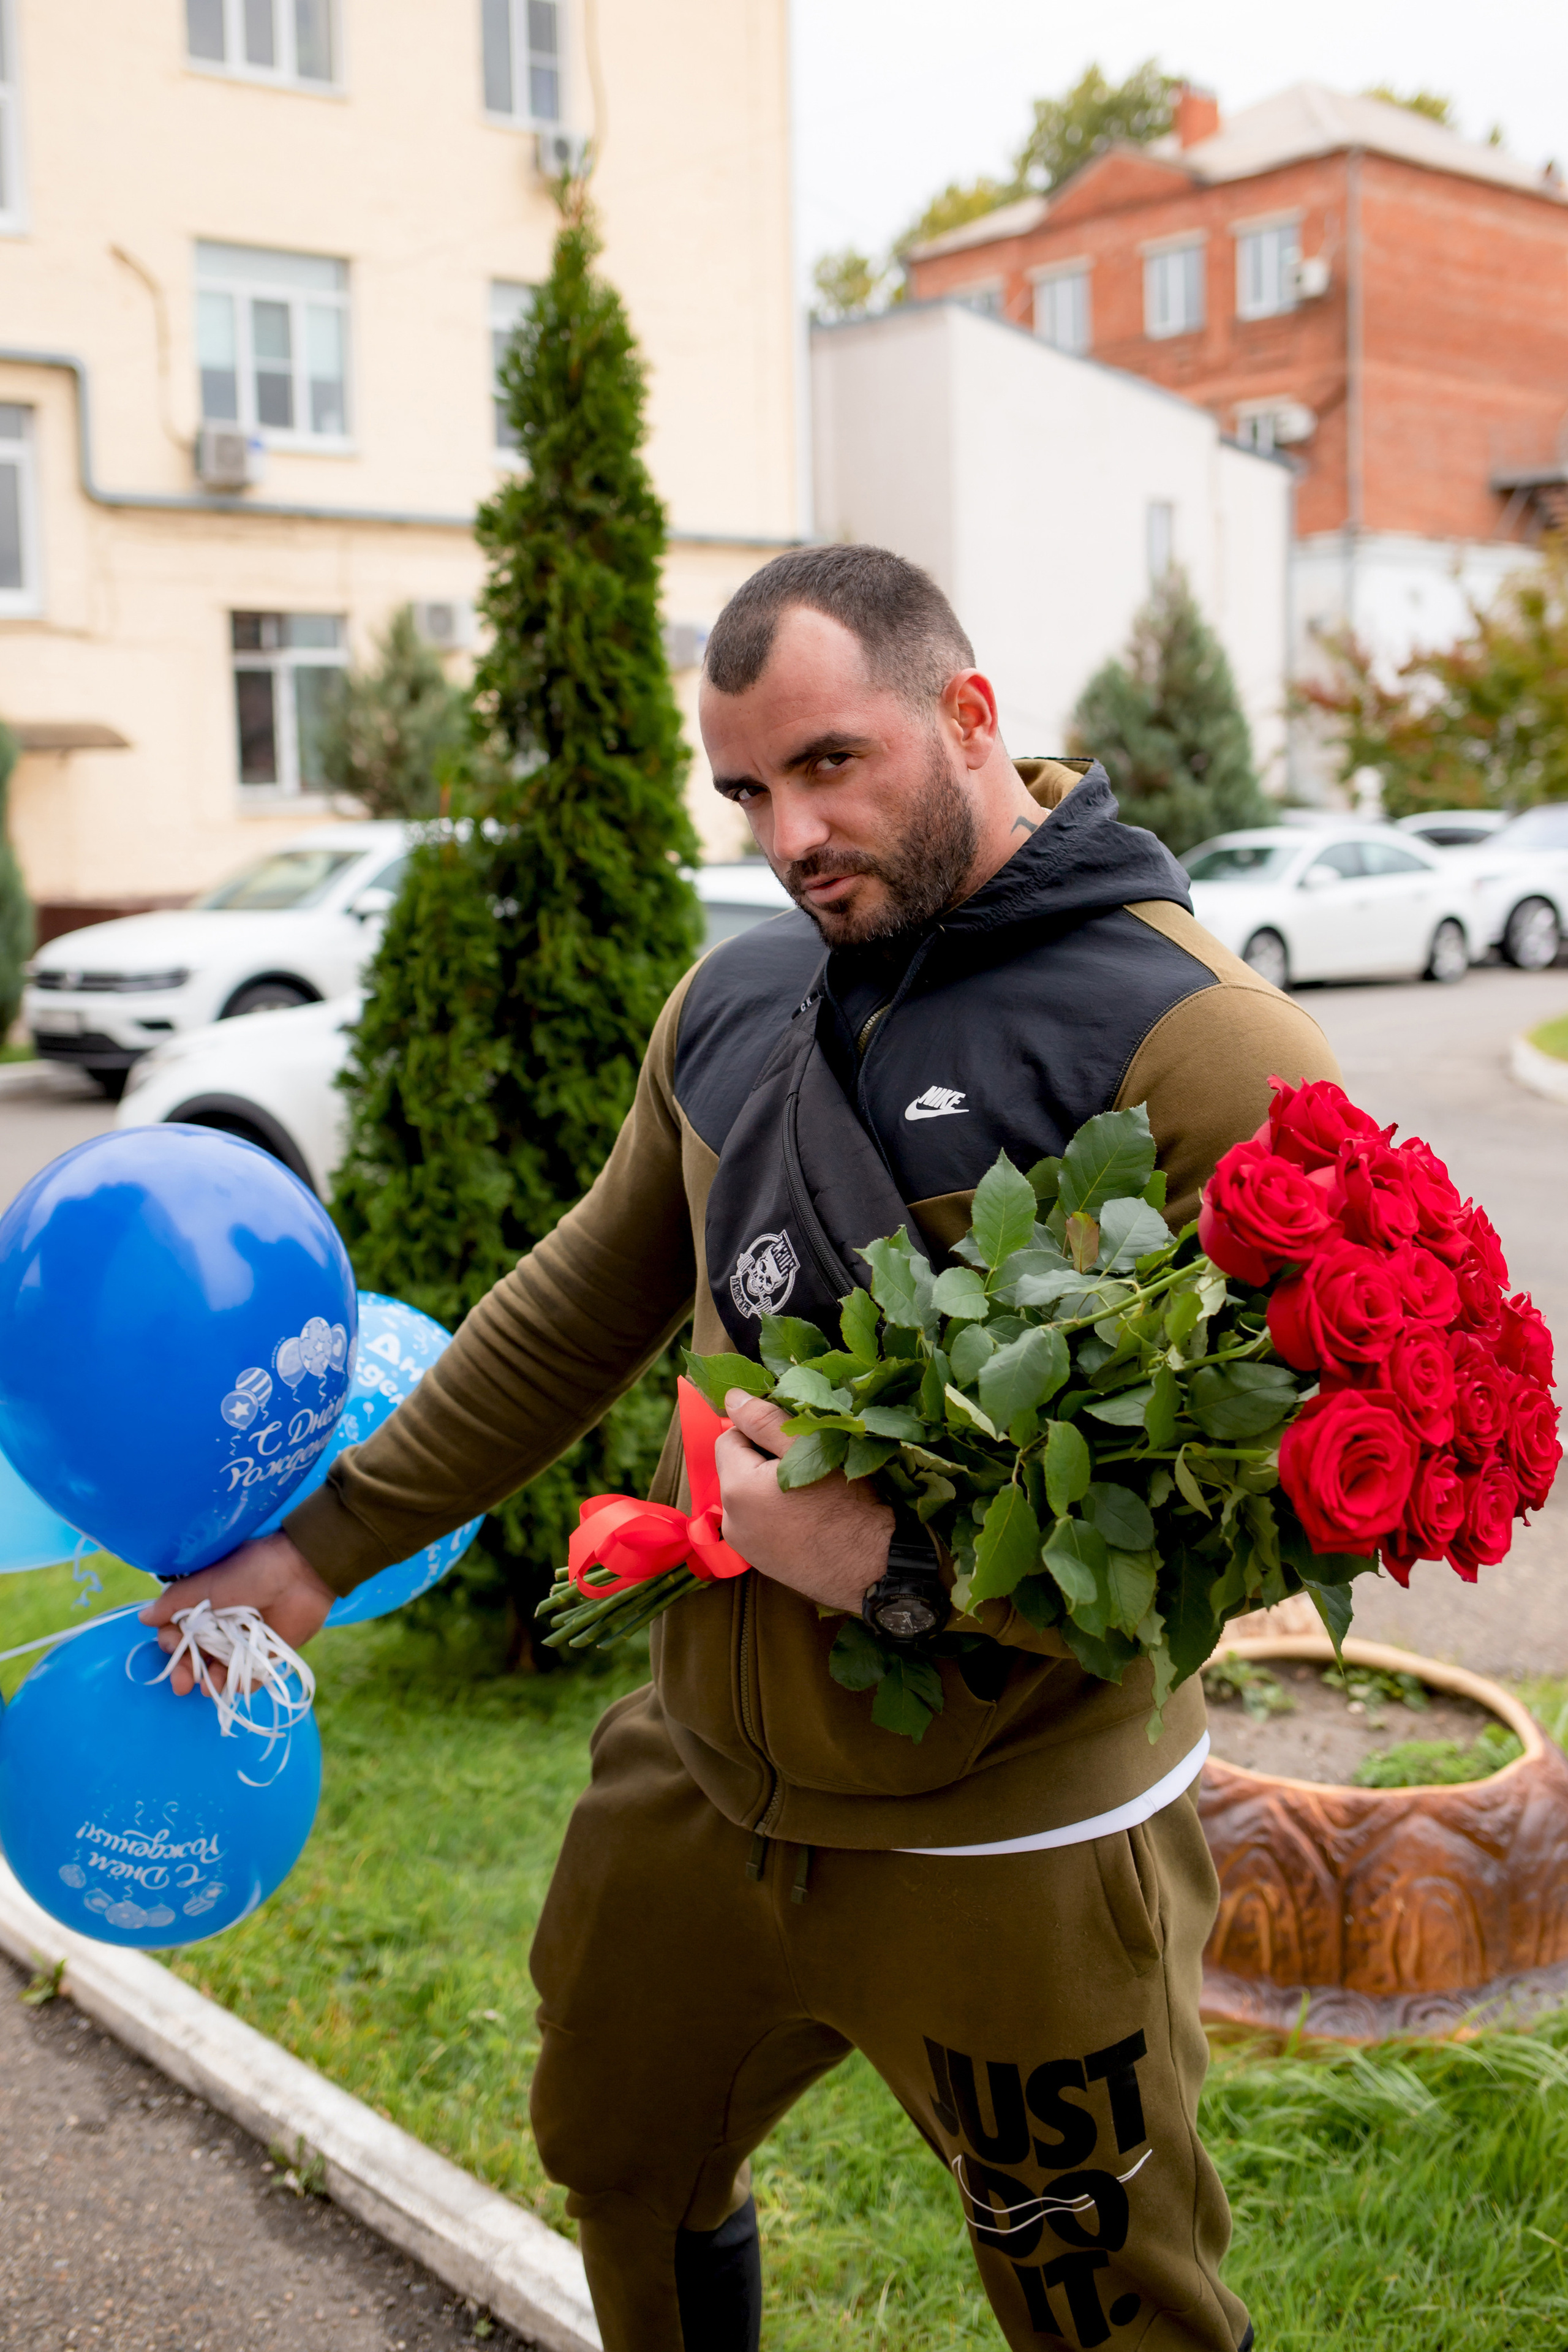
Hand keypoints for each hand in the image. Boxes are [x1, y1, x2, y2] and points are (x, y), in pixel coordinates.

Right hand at [138, 1532, 335, 1695]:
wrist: (300, 1573)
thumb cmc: (249, 1572)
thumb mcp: (205, 1584)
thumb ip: (173, 1604)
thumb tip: (142, 1618)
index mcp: (202, 1609)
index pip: (177, 1635)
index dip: (172, 1647)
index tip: (174, 1649)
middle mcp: (219, 1628)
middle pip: (195, 1659)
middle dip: (186, 1673)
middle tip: (182, 1686)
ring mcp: (241, 1643)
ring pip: (219, 1672)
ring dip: (212, 1682)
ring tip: (211, 1687)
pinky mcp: (265, 1656)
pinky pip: (248, 1678)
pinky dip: (242, 1684)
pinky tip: (238, 1683)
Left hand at [717, 1390, 891, 1612]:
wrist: (876, 1568)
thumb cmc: (850, 1505)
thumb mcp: (811, 1448)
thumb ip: (765, 1420)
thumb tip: (730, 1397)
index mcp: (736, 1489)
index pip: (728, 1438)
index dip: (759, 1430)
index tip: (794, 1439)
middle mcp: (731, 1522)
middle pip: (736, 1469)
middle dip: (763, 1459)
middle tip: (808, 1463)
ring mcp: (745, 1547)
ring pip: (748, 1496)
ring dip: (769, 1486)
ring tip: (811, 1493)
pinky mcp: (761, 1563)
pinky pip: (758, 1522)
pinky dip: (775, 1512)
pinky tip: (808, 1517)